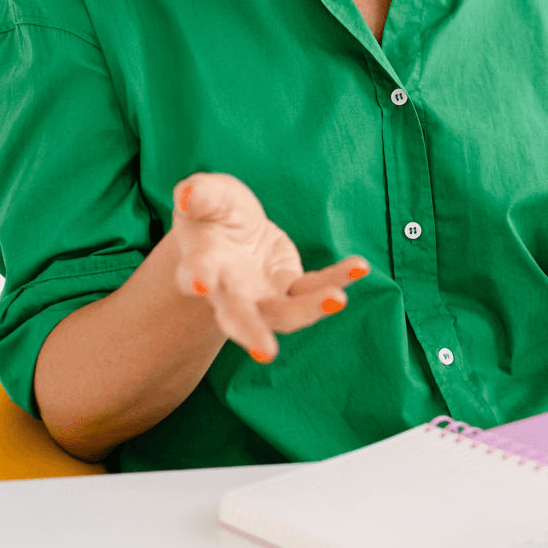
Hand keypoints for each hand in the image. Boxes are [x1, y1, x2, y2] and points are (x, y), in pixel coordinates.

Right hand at [171, 173, 368, 362]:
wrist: (232, 231)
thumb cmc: (213, 213)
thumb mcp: (206, 196)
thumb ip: (198, 194)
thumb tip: (187, 195)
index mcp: (202, 264)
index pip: (196, 274)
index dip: (197, 278)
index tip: (201, 283)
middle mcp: (230, 290)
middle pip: (237, 317)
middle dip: (250, 333)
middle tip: (266, 352)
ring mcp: (262, 295)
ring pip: (283, 314)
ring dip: (309, 310)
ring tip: (337, 299)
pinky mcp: (290, 287)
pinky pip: (314, 288)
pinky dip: (337, 279)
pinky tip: (359, 267)